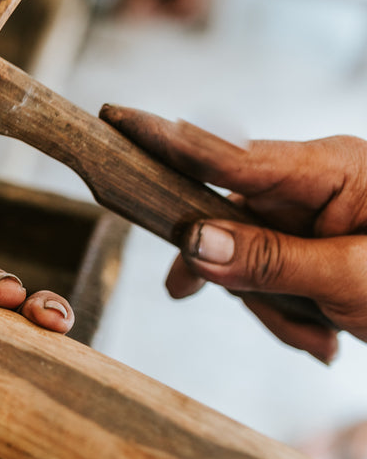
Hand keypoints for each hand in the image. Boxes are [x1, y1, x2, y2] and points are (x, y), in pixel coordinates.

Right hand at [100, 103, 366, 362]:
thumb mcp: (357, 279)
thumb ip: (271, 261)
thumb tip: (190, 242)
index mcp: (329, 169)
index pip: (229, 154)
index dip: (167, 140)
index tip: (115, 119)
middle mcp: (310, 184)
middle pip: (225, 219)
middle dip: (238, 276)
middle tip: (258, 311)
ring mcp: (308, 215)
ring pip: (239, 256)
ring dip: (268, 305)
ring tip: (321, 338)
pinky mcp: (309, 242)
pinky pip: (263, 273)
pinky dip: (281, 311)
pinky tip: (319, 337)